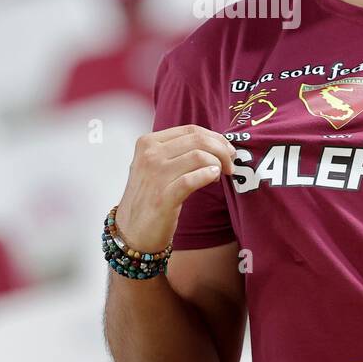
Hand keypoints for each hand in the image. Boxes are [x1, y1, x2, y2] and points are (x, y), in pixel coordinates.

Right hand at [115, 124, 237, 252]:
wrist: (132, 231)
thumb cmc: (149, 197)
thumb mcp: (155, 165)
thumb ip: (177, 151)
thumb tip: (214, 144)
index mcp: (148, 143)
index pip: (191, 130)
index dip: (215, 138)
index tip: (226, 149)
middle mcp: (150, 155)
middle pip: (198, 140)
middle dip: (222, 150)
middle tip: (230, 163)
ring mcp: (155, 175)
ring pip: (199, 156)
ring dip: (218, 164)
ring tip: (221, 174)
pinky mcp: (163, 197)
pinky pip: (193, 179)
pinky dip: (208, 176)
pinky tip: (213, 179)